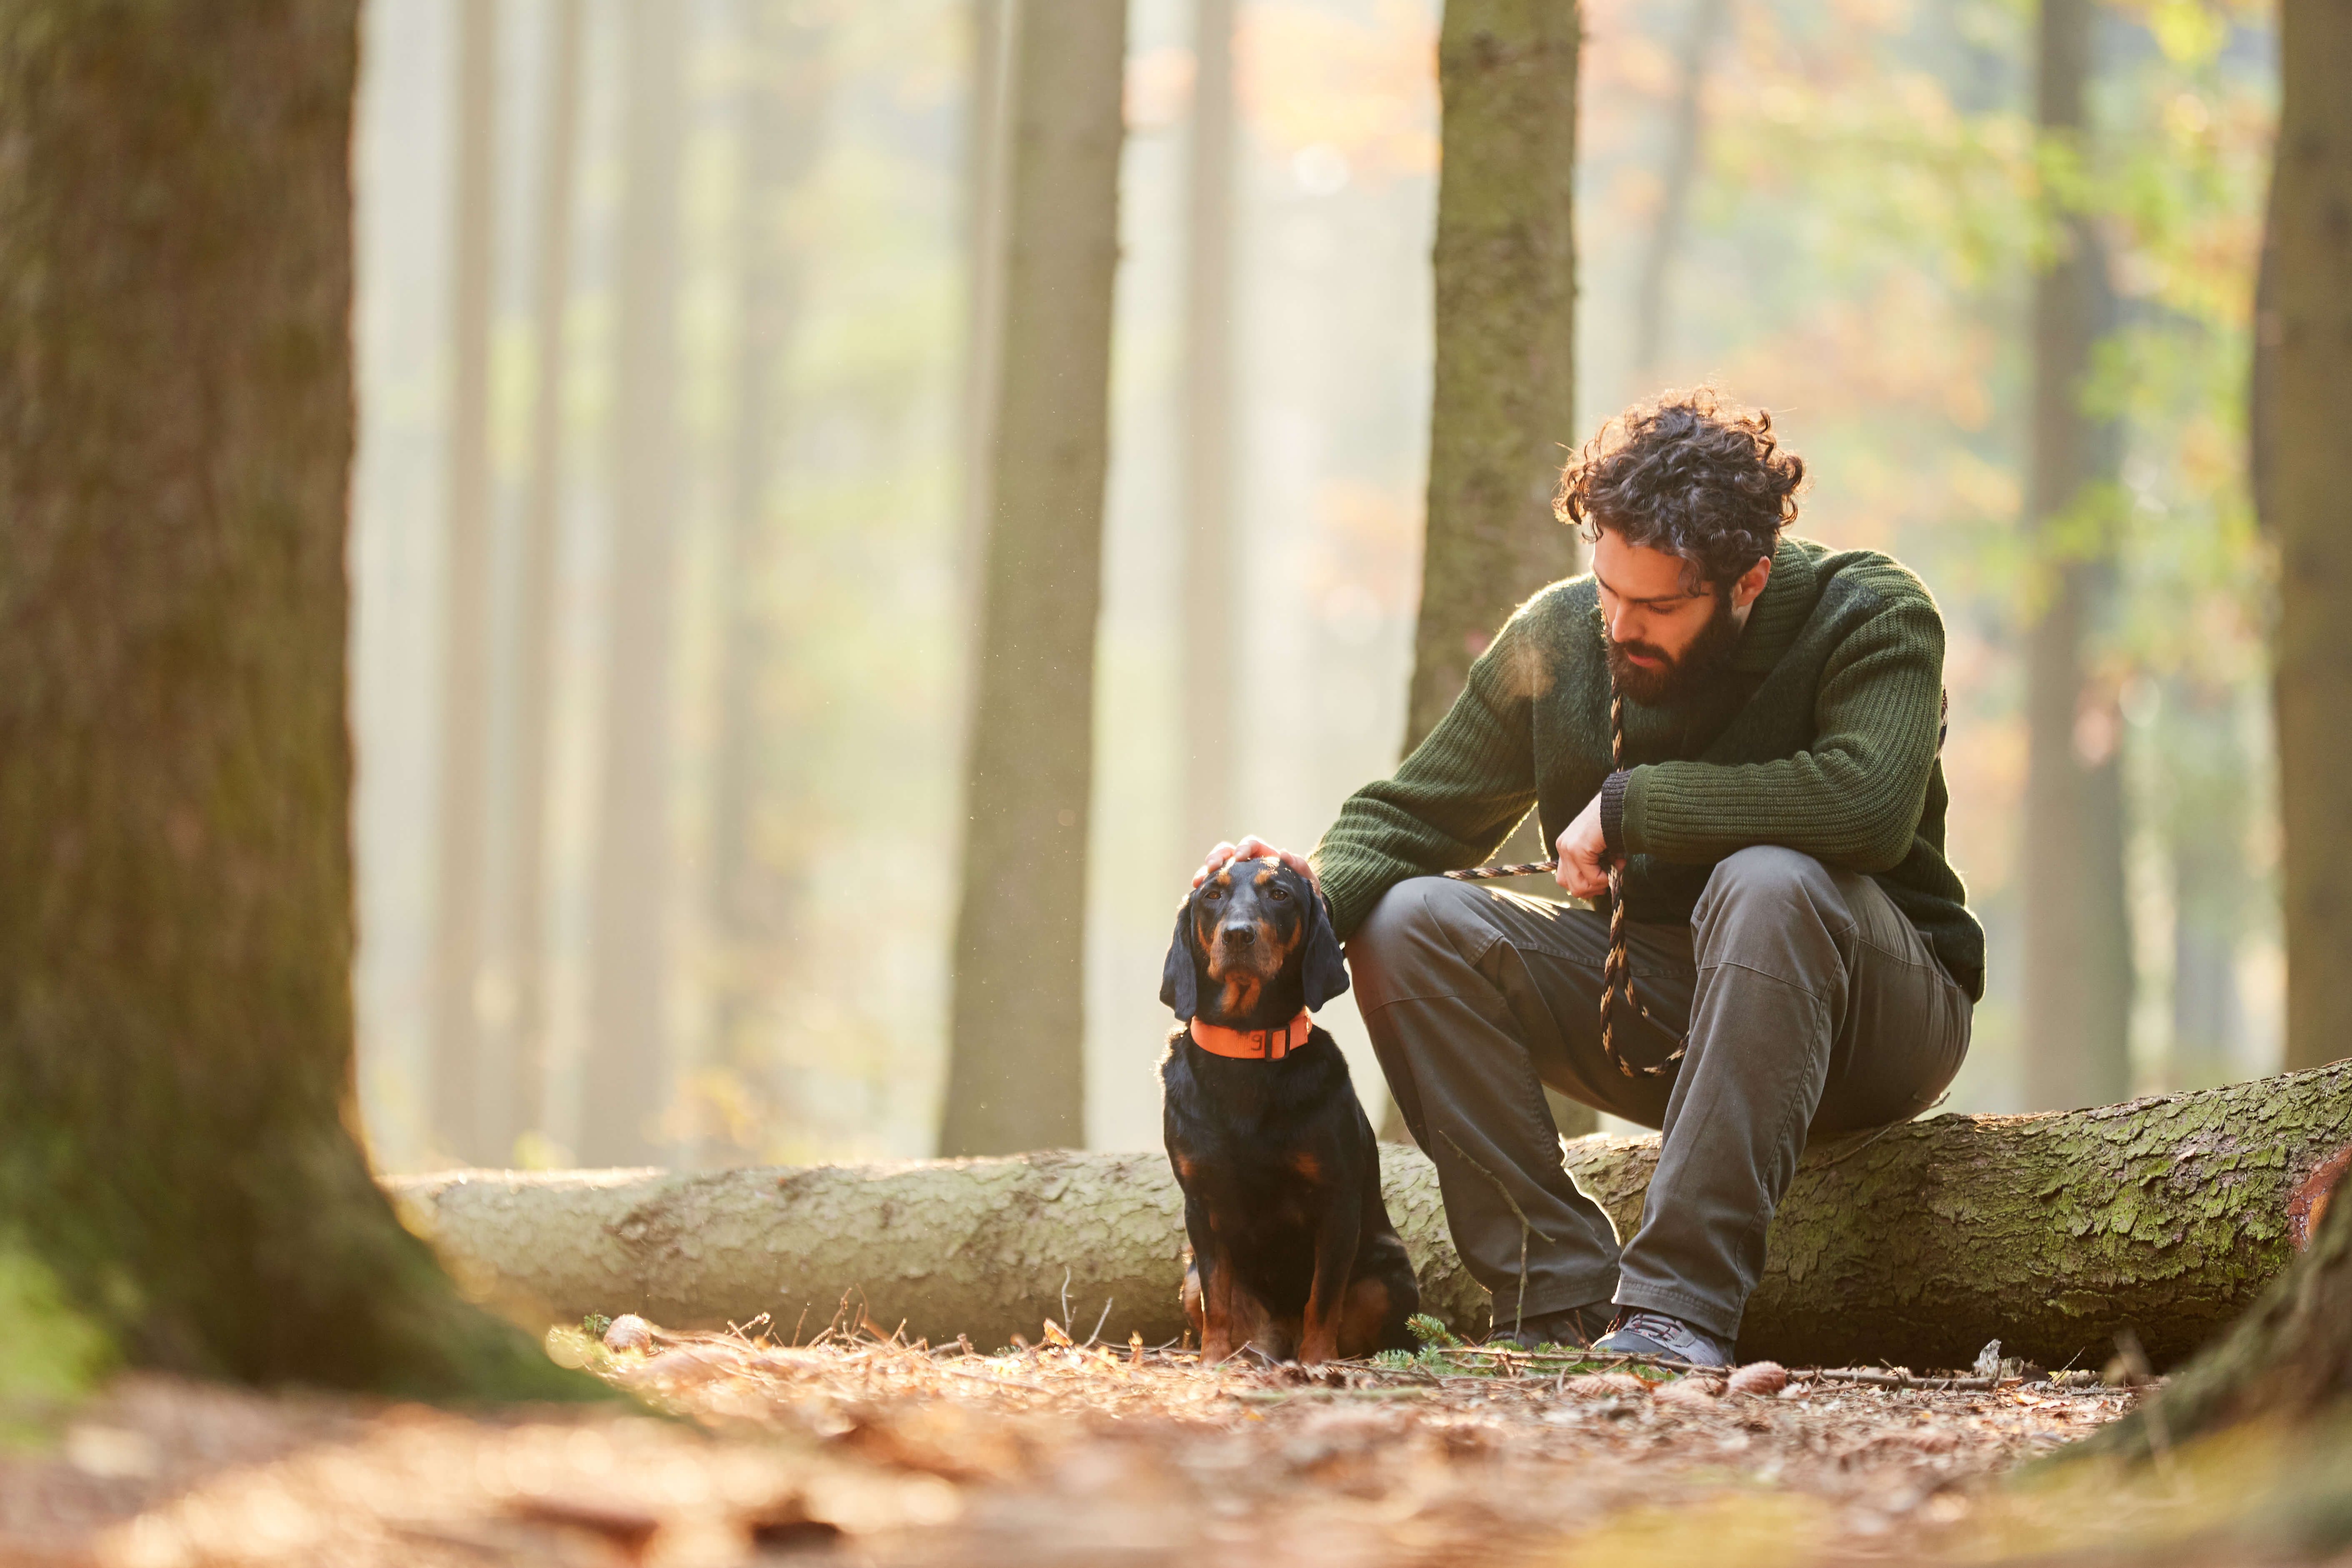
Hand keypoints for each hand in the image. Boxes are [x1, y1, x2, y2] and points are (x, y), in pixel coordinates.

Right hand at [1193, 835, 1317, 892]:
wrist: (1297, 924)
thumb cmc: (1302, 900)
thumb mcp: (1307, 886)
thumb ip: (1301, 869)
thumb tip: (1285, 853)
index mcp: (1265, 859)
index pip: (1252, 845)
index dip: (1244, 848)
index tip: (1240, 857)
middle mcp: (1248, 866)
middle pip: (1228, 852)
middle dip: (1218, 856)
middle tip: (1212, 866)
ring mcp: (1236, 879)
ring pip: (1217, 869)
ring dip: (1206, 871)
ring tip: (1199, 880)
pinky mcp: (1227, 893)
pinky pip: (1213, 887)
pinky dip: (1205, 888)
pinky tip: (1197, 893)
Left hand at [1554, 794, 1613, 899]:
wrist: (1620, 802)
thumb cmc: (1615, 823)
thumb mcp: (1601, 848)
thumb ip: (1595, 864)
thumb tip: (1600, 884)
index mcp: (1566, 846)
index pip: (1566, 880)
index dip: (1587, 886)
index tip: (1605, 881)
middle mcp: (1563, 847)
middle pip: (1571, 886)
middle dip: (1594, 889)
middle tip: (1611, 879)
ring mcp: (1568, 848)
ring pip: (1579, 887)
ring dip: (1601, 884)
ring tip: (1616, 867)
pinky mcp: (1578, 849)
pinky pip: (1593, 878)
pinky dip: (1607, 877)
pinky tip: (1617, 863)